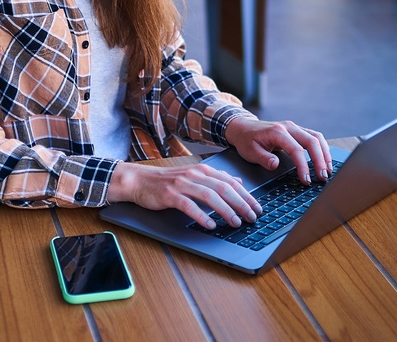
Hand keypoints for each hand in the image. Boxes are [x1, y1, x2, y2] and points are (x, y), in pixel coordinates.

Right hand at [107, 161, 261, 228]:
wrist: (139, 180)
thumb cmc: (167, 181)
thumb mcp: (194, 176)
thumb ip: (216, 179)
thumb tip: (238, 183)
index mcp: (203, 170)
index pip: (230, 183)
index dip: (246, 196)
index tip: (257, 208)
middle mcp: (194, 174)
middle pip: (224, 189)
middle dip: (241, 204)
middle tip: (251, 217)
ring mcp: (182, 184)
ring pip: (209, 196)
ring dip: (225, 210)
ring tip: (235, 222)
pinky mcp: (170, 195)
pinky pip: (189, 206)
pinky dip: (202, 216)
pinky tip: (210, 225)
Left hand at [224, 117, 331, 184]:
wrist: (243, 127)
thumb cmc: (246, 140)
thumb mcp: (250, 151)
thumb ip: (263, 158)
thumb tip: (275, 164)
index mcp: (277, 132)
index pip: (296, 149)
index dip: (303, 166)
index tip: (306, 180)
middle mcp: (288, 127)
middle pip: (311, 141)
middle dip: (320, 160)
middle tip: (322, 177)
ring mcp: (294, 127)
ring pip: (316, 137)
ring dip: (324, 153)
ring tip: (328, 170)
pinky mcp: (296, 131)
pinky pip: (313, 137)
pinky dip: (321, 148)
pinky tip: (324, 160)